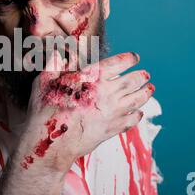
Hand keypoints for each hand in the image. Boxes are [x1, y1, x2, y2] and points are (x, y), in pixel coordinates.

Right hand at [19, 50, 154, 171]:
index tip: (135, 57)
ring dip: (145, 93)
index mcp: (93, 77)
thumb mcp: (44, 81)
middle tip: (146, 75)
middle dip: (141, 76)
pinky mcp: (112, 129)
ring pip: (136, 99)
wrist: (51, 142)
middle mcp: (107, 92)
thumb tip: (60, 52)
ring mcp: (112, 112)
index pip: (119, 63)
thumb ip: (54, 64)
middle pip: (132, 81)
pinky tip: (138, 113)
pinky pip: (131, 120)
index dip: (129, 59)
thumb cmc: (45, 110)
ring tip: (149, 89)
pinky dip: (137, 115)